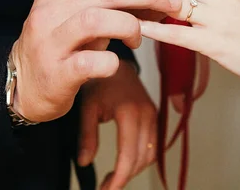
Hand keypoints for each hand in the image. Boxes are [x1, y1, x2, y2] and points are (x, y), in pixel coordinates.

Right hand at [11, 0, 181, 122]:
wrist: (23, 86)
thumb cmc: (61, 45)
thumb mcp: (78, 16)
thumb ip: (110, 2)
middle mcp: (49, 11)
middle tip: (171, 4)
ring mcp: (50, 42)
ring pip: (96, 20)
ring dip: (130, 25)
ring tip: (138, 37)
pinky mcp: (56, 73)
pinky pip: (90, 62)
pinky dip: (111, 61)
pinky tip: (115, 63)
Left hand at [78, 61, 156, 189]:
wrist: (114, 61)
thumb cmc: (99, 81)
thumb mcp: (87, 107)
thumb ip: (87, 135)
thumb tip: (85, 161)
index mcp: (129, 112)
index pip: (128, 156)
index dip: (119, 178)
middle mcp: (146, 114)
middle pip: (141, 158)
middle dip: (125, 177)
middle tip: (106, 187)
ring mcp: (153, 114)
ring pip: (150, 154)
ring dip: (134, 169)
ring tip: (114, 177)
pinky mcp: (154, 114)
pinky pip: (154, 144)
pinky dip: (142, 157)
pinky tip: (126, 163)